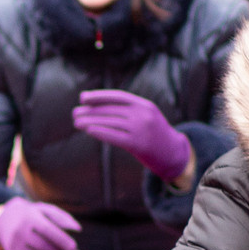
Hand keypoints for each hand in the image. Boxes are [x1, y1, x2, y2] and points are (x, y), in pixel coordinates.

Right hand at [0, 198, 84, 249]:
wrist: (5, 221)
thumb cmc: (34, 215)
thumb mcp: (46, 210)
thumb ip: (62, 218)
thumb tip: (78, 229)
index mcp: (30, 218)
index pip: (46, 230)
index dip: (60, 239)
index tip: (74, 247)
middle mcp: (20, 232)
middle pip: (44, 247)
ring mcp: (15, 246)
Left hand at [73, 89, 192, 183]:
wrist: (174, 153)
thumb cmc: (154, 134)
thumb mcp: (146, 116)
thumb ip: (127, 110)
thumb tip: (96, 105)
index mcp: (145, 105)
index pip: (118, 96)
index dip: (99, 96)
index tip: (83, 98)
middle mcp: (143, 115)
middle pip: (111, 110)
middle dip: (90, 111)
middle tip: (74, 113)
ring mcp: (141, 129)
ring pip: (110, 122)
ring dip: (90, 121)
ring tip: (76, 122)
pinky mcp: (138, 144)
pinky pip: (115, 136)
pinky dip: (100, 132)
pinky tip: (88, 130)